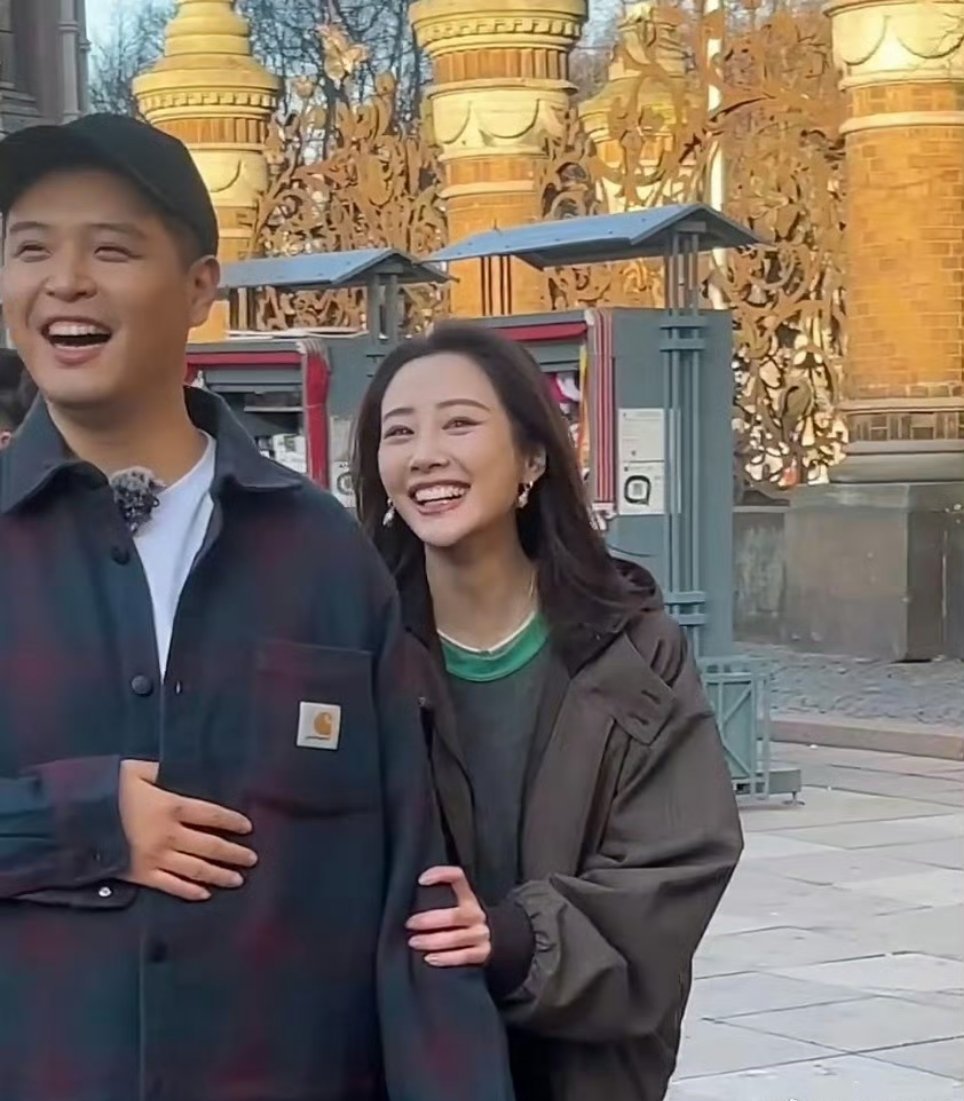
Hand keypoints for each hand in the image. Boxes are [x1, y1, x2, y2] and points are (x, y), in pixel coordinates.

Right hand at [118, 760, 256, 901]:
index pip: (212, 815)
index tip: (248, 828)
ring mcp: (157, 858)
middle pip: (211, 846)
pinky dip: (190, 891)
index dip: (232, 822)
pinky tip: (204, 894)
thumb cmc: (106, 790)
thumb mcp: (136, 770)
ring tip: (238, 880)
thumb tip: (182, 769)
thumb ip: (162, 770)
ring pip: (197, 869)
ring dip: (220, 875)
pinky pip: (171, 886)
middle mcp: (171, 835)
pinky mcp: (141, 876)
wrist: (72, 819)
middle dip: (234, 853)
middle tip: (252, 859)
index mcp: (173, 806)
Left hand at [406, 866, 490, 966]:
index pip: (458, 877)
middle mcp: (476, 914)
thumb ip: (440, 899)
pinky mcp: (482, 952)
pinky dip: (445, 958)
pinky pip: (463, 956)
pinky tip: (430, 958)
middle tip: (410, 924)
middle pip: (454, 916)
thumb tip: (411, 897)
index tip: (421, 880)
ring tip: (414, 942)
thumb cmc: (466, 922)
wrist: (498, 940)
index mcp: (468, 897)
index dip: (441, 875)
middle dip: (429, 920)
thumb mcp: (458, 906)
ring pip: (456, 938)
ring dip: (432, 941)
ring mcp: (481, 934)